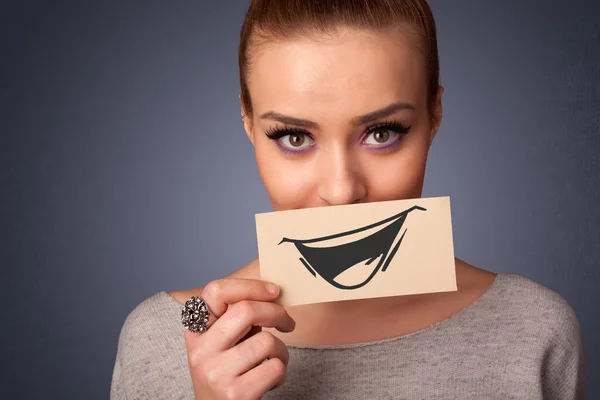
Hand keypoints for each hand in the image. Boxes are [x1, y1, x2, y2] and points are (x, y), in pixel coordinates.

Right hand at [184, 278, 294, 399]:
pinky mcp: (235, 394)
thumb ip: (236, 321)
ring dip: (281, 350)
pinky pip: (275, 367)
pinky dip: (281, 372)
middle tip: (287, 322)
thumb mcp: (221, 345)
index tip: (273, 292)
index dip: (250, 286)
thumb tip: (271, 294)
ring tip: (274, 360)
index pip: (215, 291)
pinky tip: (270, 380)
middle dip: (276, 313)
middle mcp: (201, 351)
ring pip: (266, 341)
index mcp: (196, 332)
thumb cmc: (227, 375)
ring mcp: (216, 373)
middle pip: (246, 310)